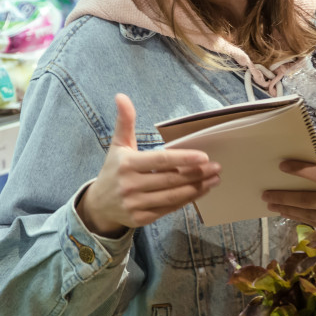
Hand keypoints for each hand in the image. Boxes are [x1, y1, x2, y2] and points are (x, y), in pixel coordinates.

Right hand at [78, 94, 221, 237]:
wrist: (98, 204)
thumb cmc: (114, 170)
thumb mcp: (117, 145)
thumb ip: (124, 121)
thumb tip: (121, 96)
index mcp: (127, 164)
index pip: (161, 161)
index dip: (184, 159)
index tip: (204, 156)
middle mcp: (130, 185)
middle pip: (171, 180)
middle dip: (197, 173)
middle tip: (216, 167)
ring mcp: (135, 204)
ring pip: (173, 196)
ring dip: (197, 188)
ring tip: (214, 179)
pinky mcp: (141, 219)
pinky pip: (168, 209)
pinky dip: (186, 201)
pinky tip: (200, 191)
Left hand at [261, 161, 315, 237]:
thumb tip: (311, 177)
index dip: (299, 170)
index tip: (282, 166)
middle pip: (308, 201)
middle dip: (284, 197)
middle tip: (266, 194)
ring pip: (309, 216)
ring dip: (289, 210)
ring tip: (273, 205)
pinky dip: (302, 218)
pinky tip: (290, 213)